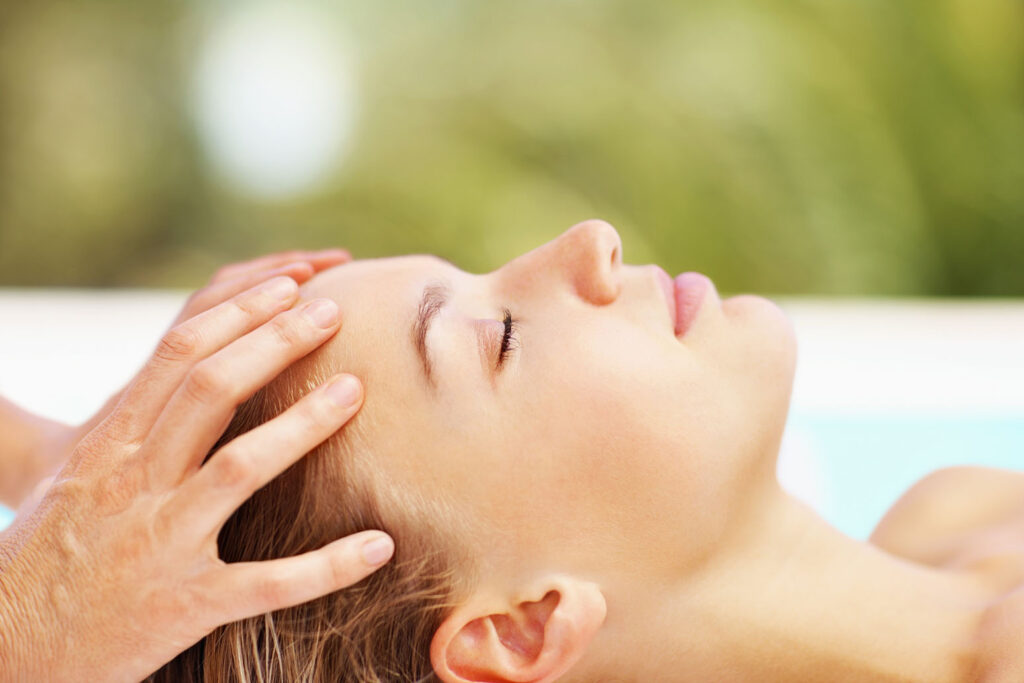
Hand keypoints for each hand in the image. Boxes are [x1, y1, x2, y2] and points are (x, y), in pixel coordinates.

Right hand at [0, 274, 392, 681]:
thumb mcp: (76, 477)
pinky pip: (267, 583)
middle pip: (211, 391)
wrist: (9, 650)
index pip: (177, 356)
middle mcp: (134, 484)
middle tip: (335, 311)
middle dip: (276, 343)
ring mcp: (161, 543)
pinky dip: (327, 566)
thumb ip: (131, 428)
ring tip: (355, 390)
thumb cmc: (47, 556)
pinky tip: (379, 546)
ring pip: (240, 468)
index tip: (291, 287)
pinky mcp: (184, 606)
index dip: (239, 315)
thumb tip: (183, 376)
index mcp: (109, 446)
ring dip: (303, 425)